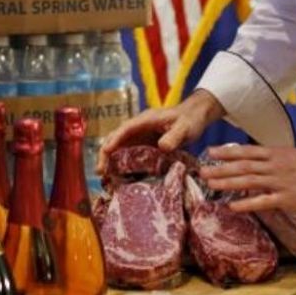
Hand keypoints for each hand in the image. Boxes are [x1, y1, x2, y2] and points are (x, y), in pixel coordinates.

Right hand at [96, 89, 225, 173]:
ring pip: (119, 147)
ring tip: (104, 177)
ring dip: (110, 160)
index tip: (105, 151)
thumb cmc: (190, 120)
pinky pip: (128, 154)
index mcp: (146, 120)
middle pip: (116, 138)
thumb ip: (174, 137)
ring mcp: (139, 136)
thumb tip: (162, 147)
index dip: (114, 140)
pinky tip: (117, 177)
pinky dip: (121, 164)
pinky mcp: (143, 145)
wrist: (195, 117)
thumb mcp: (185, 128)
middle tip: (101, 171)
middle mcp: (138, 127)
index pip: (125, 129)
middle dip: (106, 153)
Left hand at [200, 145, 295, 212]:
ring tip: (210, 184)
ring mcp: (280, 182)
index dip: (228, 152)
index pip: (247, 151)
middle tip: (202, 170)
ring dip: (227, 183)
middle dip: (220, 168)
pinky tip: (231, 206)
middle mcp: (275, 166)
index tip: (211, 152)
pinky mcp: (287, 199)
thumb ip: (280, 159)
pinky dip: (246, 203)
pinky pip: (262, 201)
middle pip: (242, 166)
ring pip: (248, 181)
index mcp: (278, 154)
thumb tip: (265, 161)